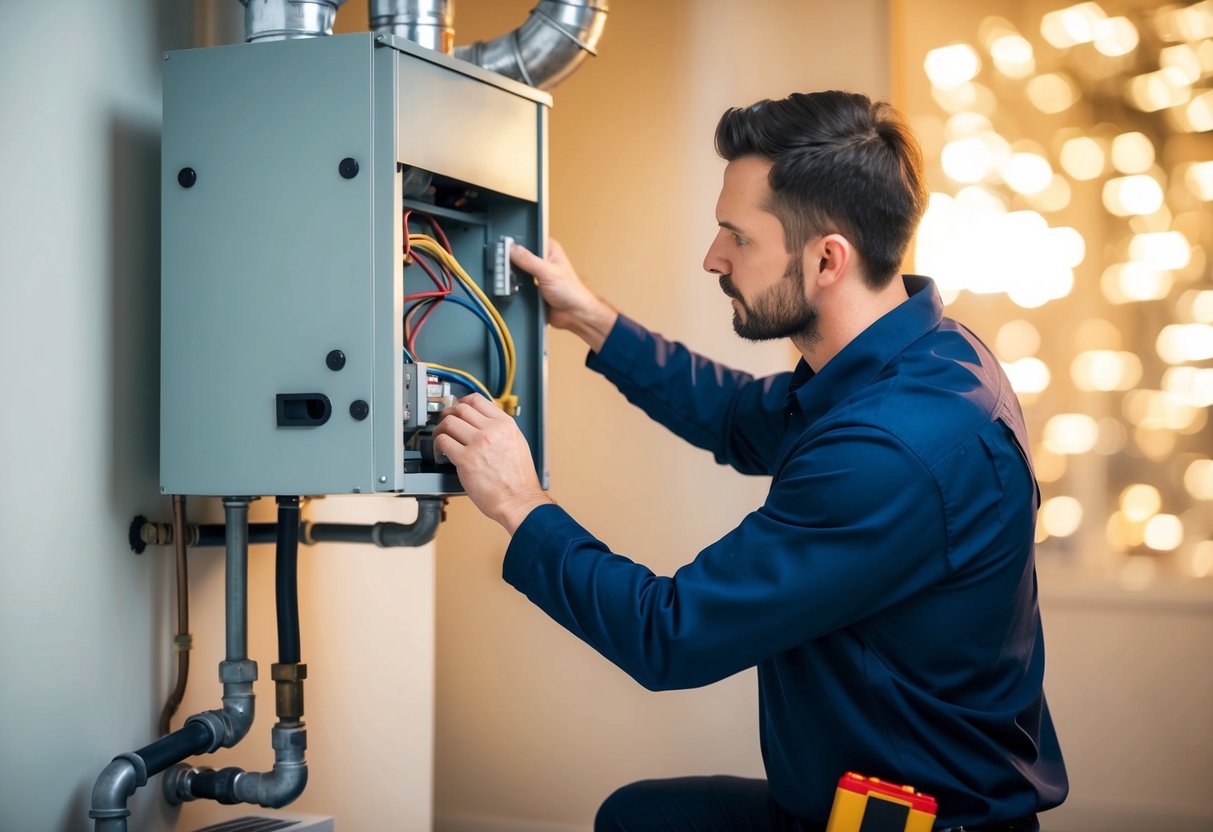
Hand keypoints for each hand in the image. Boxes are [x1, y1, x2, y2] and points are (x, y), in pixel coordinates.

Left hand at [432, 394, 552, 533]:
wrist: (519, 500)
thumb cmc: (519, 480)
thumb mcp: (517, 444)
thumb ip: (500, 431)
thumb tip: (484, 425)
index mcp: (505, 425)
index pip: (477, 400)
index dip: (463, 402)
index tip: (458, 407)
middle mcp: (491, 430)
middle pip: (460, 409)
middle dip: (449, 414)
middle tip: (445, 422)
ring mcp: (478, 444)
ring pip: (449, 423)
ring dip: (440, 429)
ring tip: (440, 437)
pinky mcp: (466, 460)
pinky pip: (443, 442)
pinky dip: (438, 444)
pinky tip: (441, 451)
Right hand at [511, 239, 617, 351]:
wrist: (573, 314)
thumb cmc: (571, 291)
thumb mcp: (547, 271)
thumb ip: (529, 260)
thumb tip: (512, 249)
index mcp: (549, 249)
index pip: (528, 240)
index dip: (515, 242)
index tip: (502, 246)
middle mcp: (542, 260)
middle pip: (520, 255)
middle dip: (510, 260)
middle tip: (499, 262)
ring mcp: (536, 274)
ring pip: (517, 269)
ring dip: (511, 274)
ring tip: (502, 275)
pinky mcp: (532, 287)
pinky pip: (518, 283)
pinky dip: (513, 285)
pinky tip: (508, 286)